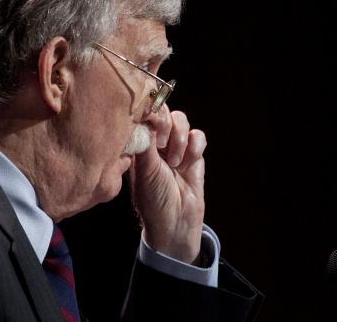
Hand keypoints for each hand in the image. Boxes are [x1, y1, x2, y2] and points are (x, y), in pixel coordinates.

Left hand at [129, 104, 206, 263]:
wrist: (176, 223)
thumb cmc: (153, 199)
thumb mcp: (144, 169)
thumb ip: (145, 140)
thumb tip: (145, 113)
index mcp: (138, 142)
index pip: (144, 113)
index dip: (151, 113)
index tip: (153, 125)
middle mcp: (155, 141)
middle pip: (165, 111)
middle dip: (167, 127)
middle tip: (162, 146)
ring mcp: (175, 146)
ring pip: (182, 121)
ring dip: (180, 140)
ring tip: (175, 162)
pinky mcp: (194, 154)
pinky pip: (198, 136)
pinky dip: (195, 146)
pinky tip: (187, 164)